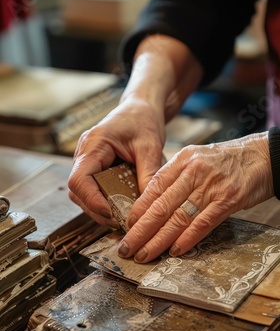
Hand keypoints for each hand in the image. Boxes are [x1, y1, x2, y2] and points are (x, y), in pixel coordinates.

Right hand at [68, 97, 164, 227]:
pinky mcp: (94, 169)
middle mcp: (84, 155)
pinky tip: (121, 208)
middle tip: (120, 222)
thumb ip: (149, 174)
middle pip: (78, 192)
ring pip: (83, 194)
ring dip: (100, 209)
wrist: (141, 108)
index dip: (92, 201)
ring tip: (122, 217)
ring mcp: (87, 163)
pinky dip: (105, 202)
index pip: (79, 179)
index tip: (111, 213)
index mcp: (93, 145)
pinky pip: (93, 190)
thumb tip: (148, 205)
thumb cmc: (143, 120)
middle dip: (97, 210)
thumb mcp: (150, 146)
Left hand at [118, 132, 273, 262]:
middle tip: (126, 248)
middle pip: (161, 206)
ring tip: (144, 254)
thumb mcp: (197, 160)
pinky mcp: (229, 199)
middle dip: (140, 231)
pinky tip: (174, 251)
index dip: (137, 211)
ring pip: (178, 217)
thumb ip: (176, 178)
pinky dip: (188, 238)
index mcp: (183, 161)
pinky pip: (203, 223)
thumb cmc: (226, 160)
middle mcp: (194, 172)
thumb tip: (151, 204)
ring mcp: (211, 186)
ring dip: (159, 240)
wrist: (262, 155)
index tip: (125, 228)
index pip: (153, 188)